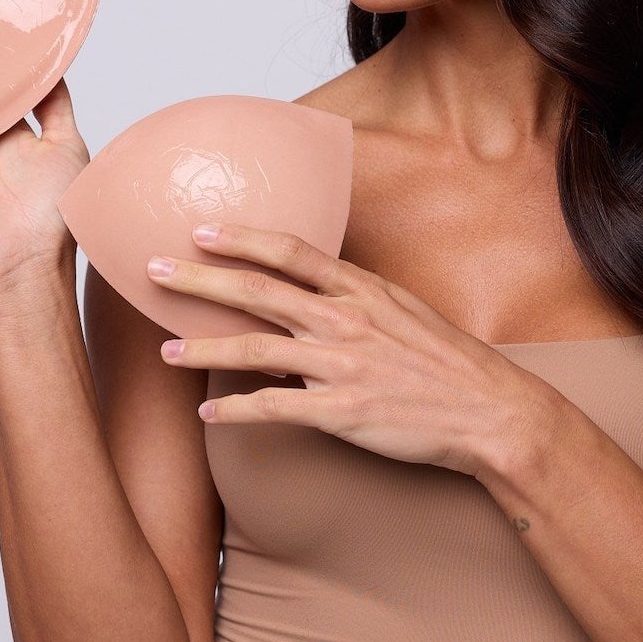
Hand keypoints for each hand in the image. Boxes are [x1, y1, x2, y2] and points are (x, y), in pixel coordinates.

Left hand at [146, 221, 552, 477]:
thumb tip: (313, 292)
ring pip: (254, 349)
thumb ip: (357, 298)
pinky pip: (273, 409)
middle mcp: (345, 320)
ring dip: (202, 348)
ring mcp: (342, 365)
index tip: (200, 229)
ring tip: (165, 352)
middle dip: (199, 279)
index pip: (290, 251)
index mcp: (361, 290)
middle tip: (153, 270)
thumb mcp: (404, 309)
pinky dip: (234, 410)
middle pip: (257, 290)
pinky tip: (208, 412)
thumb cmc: (447, 360)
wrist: (489, 410)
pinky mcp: (342, 411)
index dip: (240, 238)